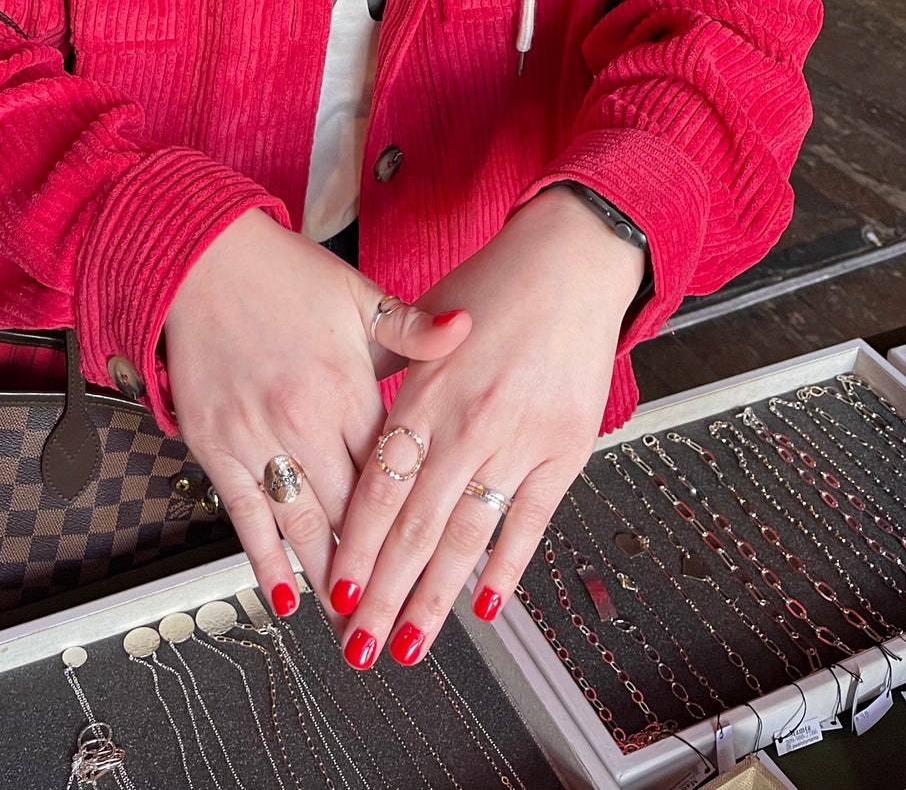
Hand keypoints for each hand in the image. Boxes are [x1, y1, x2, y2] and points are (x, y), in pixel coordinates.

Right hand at [163, 209, 469, 622]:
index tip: (438, 562)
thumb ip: (414, 330)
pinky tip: (283, 594)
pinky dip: (265, 558)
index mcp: (347, 385)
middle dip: (377, 573)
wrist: (201, 258)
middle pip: (353, 513)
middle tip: (399, 619)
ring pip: (302, 524)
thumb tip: (467, 328)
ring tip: (353, 625)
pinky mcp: (216, 444)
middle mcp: (304, 417)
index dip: (416, 522)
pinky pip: (245, 514)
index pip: (393, 473)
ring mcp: (258, 436)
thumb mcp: (358, 296)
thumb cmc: (280, 275)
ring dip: (328, 580)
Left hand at [327, 187, 642, 667]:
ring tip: (408, 645)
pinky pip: (529, 523)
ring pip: (466, 537)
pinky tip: (484, 607)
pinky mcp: (563, 450)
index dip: (355, 545)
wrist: (570, 260)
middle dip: (383, 592)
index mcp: (426, 391)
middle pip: (415, 526)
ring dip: (433, 599)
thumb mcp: (424, 320)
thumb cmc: (495, 286)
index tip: (334, 590)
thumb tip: (356, 433)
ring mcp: (518, 440)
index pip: (380, 486)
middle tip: (358, 642)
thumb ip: (392, 380)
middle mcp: (468, 422)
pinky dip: (505, 569)